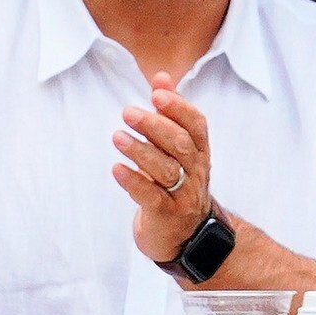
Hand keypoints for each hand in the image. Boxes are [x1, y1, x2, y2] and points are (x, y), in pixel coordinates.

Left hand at [114, 75, 213, 264]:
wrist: (188, 237)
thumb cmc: (177, 184)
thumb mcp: (178, 149)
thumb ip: (170, 114)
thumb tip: (161, 77)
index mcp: (198, 153)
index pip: (197, 126)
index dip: (179, 109)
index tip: (156, 95)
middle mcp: (195, 173)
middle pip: (181, 145)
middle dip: (155, 127)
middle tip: (127, 113)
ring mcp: (182, 196)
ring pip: (166, 170)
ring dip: (141, 151)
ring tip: (117, 137)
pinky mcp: (165, 215)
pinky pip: (151, 197)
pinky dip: (133, 182)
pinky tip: (117, 169)